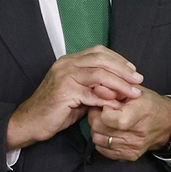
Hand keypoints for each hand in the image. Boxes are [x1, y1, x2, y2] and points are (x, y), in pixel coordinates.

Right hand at [6, 45, 143, 150]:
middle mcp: (66, 64)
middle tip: (138, 80)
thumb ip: (94, 86)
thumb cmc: (55, 108)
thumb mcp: (78, 92)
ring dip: (120, 84)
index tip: (133, 71)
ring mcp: (64, 76)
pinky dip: (108, 100)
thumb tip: (119, 88)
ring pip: (99, 74)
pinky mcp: (64, 92)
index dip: (118, 59)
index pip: (98, 51)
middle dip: (123, 70)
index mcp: (68, 61)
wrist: (32, 121)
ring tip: (134, 93)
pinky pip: (92, 94)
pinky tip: (118, 106)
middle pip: (101, 58)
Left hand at [89, 88, 170, 161]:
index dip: (102, 111)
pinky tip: (108, 132)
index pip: (108, 118)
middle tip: (100, 112)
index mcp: (139, 114)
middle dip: (95, 118)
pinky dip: (102, 141)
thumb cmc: (150, 104)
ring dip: (97, 130)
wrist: (168, 124)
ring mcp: (134, 147)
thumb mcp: (135, 90)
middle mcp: (137, 134)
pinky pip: (104, 151)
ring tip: (105, 121)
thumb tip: (97, 89)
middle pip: (99, 129)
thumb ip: (114, 88)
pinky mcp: (130, 155)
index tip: (106, 106)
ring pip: (98, 140)